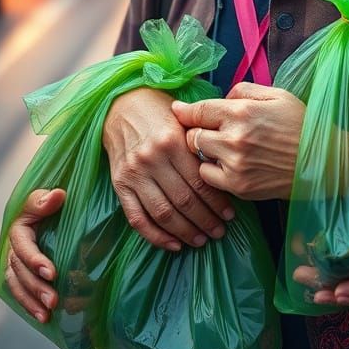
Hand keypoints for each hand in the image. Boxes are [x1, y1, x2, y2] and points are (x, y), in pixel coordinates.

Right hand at [5, 188, 65, 322]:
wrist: (50, 212)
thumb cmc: (50, 202)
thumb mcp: (45, 198)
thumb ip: (45, 200)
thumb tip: (57, 196)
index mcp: (18, 229)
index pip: (23, 247)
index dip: (35, 261)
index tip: (52, 273)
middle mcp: (12, 249)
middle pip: (19, 271)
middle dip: (35, 288)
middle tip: (53, 301)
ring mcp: (15, 264)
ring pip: (17, 286)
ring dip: (30, 302)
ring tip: (46, 316)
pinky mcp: (22, 275)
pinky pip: (20, 292)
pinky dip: (29, 306)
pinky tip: (43, 319)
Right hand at [102, 87, 234, 249]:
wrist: (120, 105)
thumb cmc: (159, 112)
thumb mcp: (183, 120)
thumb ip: (199, 144)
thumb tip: (224, 171)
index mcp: (171, 141)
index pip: (199, 181)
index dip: (217, 202)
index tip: (230, 214)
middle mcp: (152, 159)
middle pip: (183, 201)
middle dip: (205, 221)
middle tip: (220, 232)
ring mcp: (133, 174)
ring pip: (163, 213)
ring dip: (184, 232)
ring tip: (201, 240)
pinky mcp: (119, 184)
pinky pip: (137, 218)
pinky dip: (155, 236)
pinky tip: (173, 244)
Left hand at [171, 83, 304, 199]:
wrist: (323, 161)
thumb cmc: (301, 123)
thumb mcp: (277, 94)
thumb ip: (244, 90)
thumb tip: (222, 98)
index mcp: (241, 111)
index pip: (198, 111)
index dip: (184, 111)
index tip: (177, 110)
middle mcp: (234, 138)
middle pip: (193, 135)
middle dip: (195, 132)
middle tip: (203, 131)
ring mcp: (235, 165)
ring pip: (198, 158)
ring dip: (203, 153)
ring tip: (217, 149)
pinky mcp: (239, 187)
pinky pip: (209, 179)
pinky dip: (212, 172)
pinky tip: (226, 165)